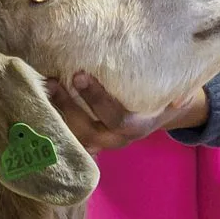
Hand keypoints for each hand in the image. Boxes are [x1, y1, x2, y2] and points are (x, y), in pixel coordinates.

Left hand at [47, 72, 209, 152]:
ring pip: (74, 138)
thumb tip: (181, 96)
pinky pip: (68, 136)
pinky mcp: (89, 140)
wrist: (162, 115)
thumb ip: (181, 93)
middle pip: (89, 131)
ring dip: (57, 115)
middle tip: (53, 82)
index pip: (116, 119)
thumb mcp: (180, 94)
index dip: (97, 99)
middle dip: (69, 108)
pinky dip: (53, 122)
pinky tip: (38, 101)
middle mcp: (117, 139)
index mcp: (138, 127)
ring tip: (43, 90)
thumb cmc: (167, 97)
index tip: (79, 76)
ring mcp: (102, 142)